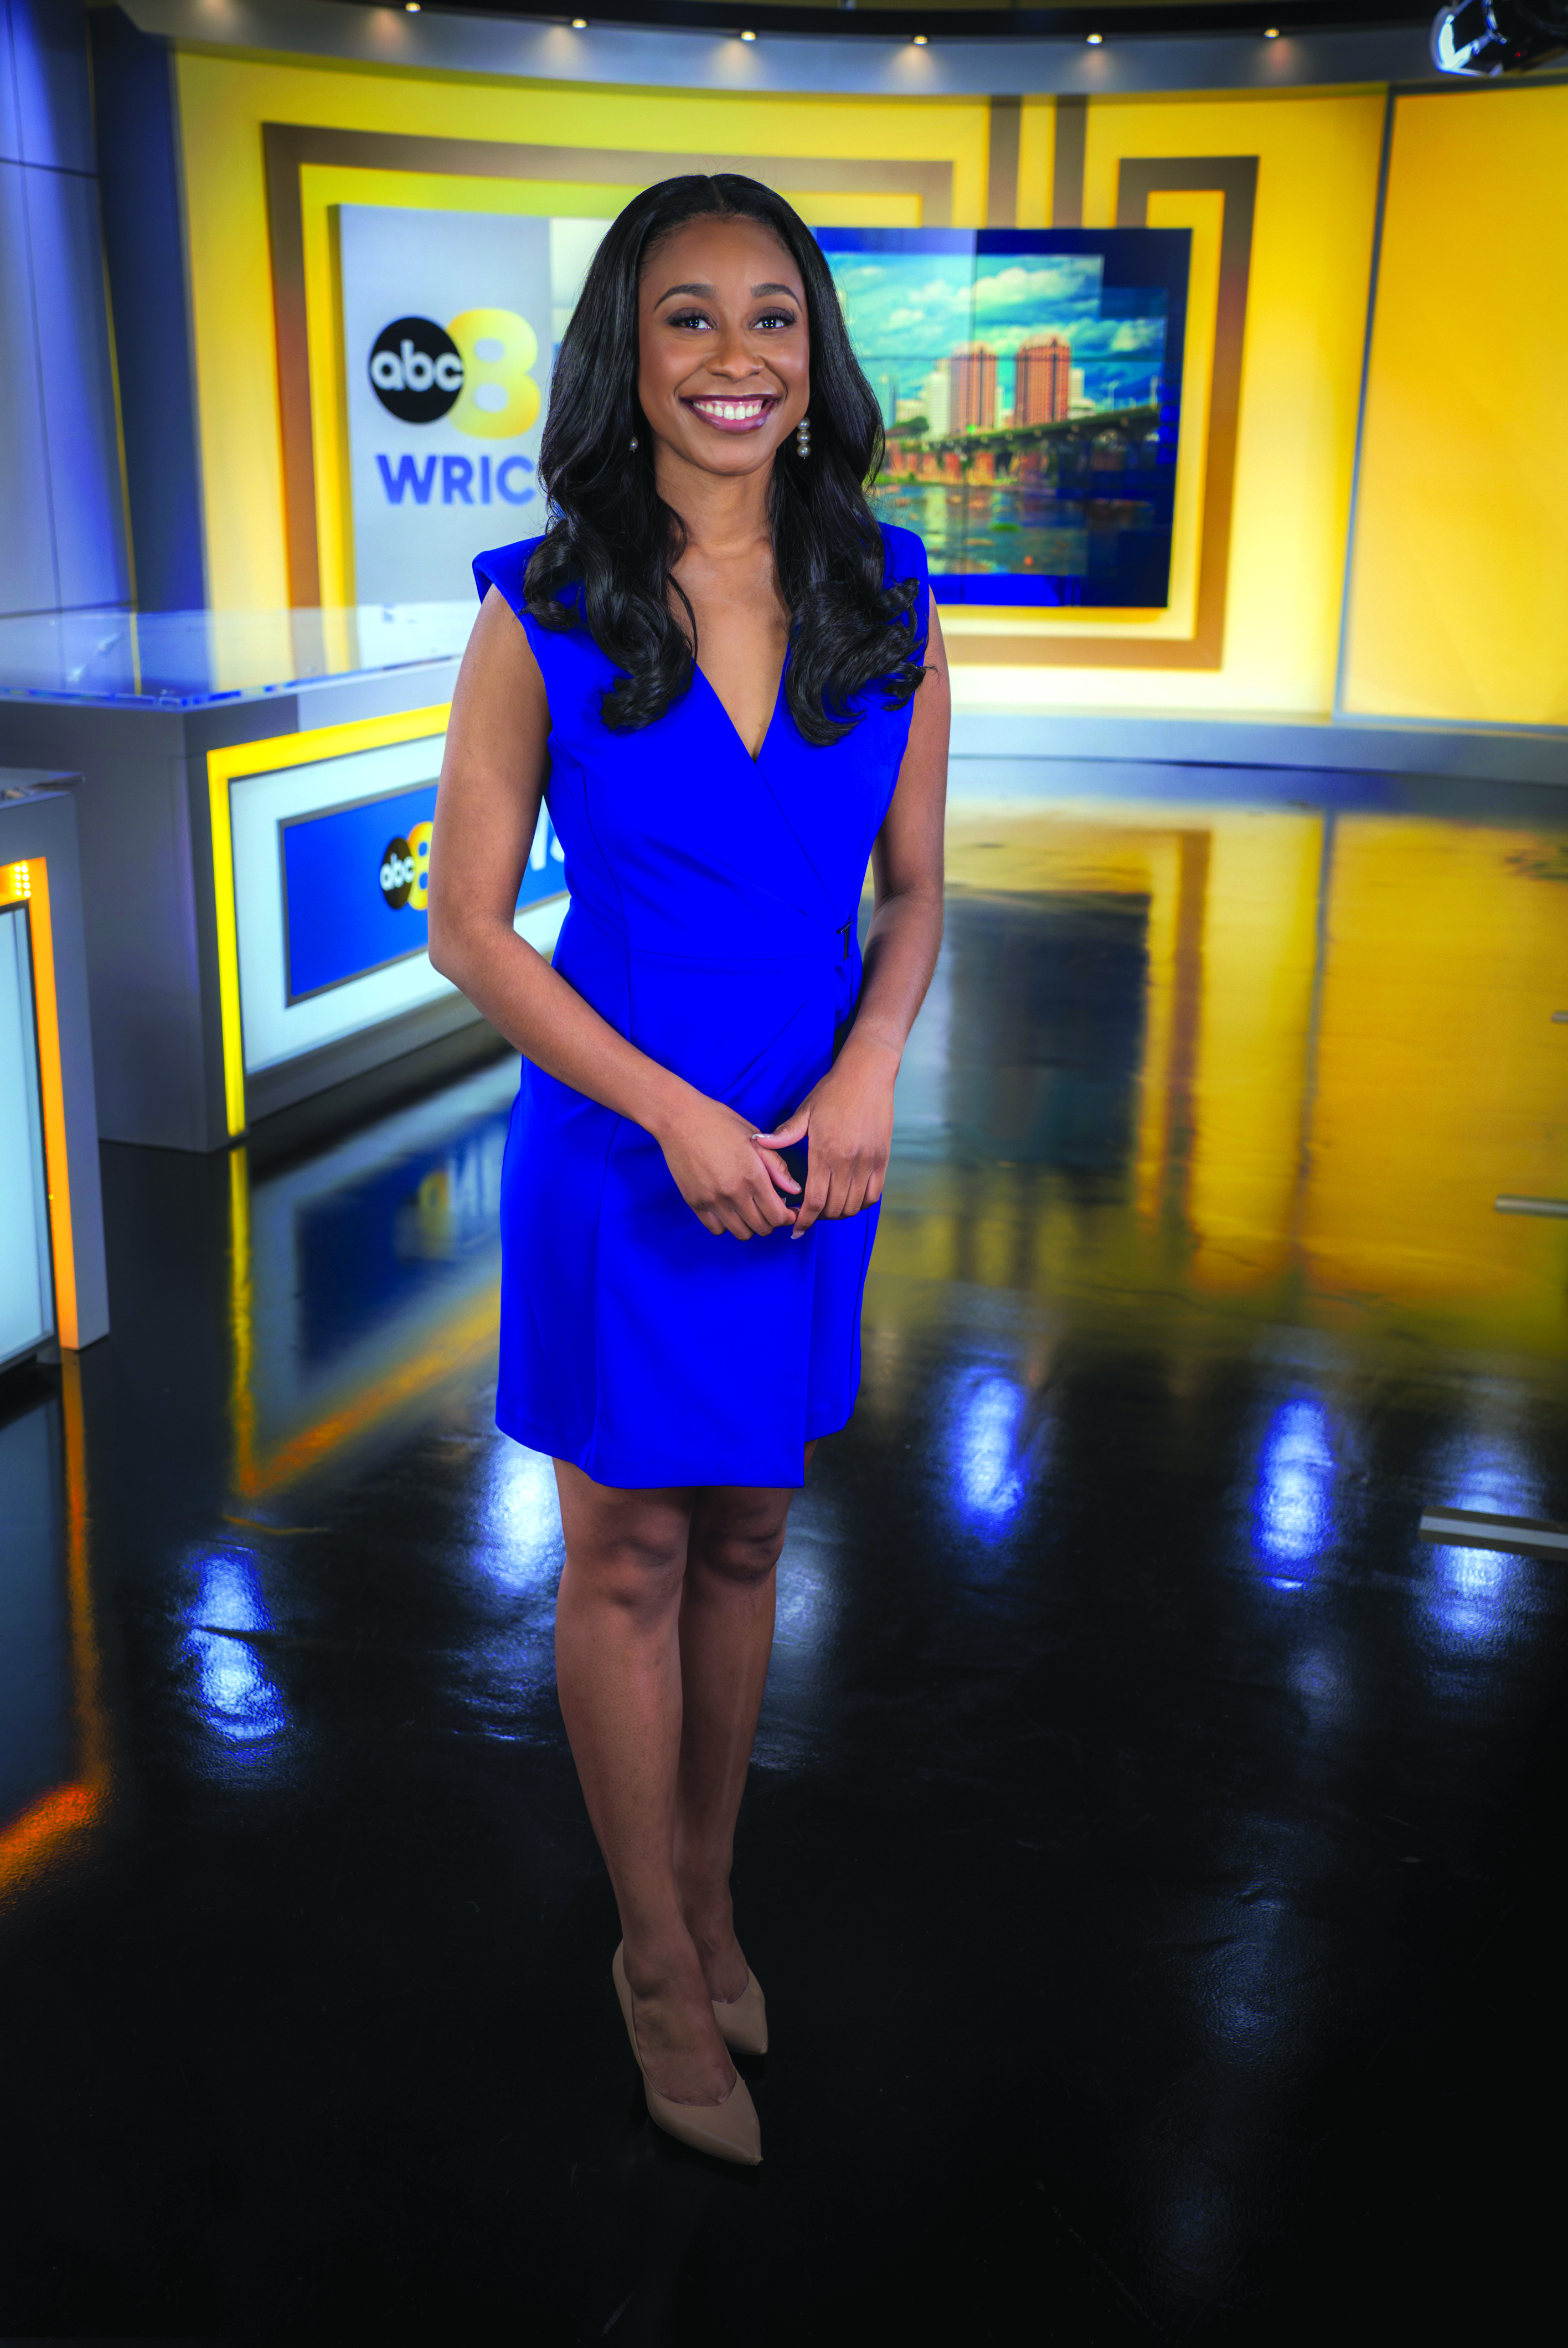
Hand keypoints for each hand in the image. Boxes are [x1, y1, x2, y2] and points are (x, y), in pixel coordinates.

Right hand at [655, 1089, 800, 1238]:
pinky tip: (729, 1209)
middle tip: (770, 1207)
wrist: (680, 1119)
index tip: (788, 1211)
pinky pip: (717, 1230)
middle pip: (762, 1228)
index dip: (788, 1217)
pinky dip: (727, 1225)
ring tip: (750, 1209)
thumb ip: (777, 1167)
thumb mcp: (755, 1139)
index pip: (778, 1216)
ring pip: (741, 1233)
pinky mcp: (695, 1203)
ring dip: (751, 1225)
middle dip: (772, 1221)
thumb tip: (795, 1190)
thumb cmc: (719, 1123)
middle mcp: (734, 1193)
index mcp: (753, 1176)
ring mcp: (712, 1201)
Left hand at [752, 1037, 896, 1238]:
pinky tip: (848, 1199)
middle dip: (818, 1218)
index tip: (796, 1230)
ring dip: (838, 1213)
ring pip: (853, 1206)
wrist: (867, 1075)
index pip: (813, 1201)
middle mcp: (847, 1161)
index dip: (804, 1221)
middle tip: (809, 1215)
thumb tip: (758, 1144)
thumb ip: (783, 1135)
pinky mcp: (882, 1160)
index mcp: (824, 1152)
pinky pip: (873, 1195)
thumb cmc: (833, 1092)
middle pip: (832, 1208)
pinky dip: (860, 1204)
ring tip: (827, 1208)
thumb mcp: (805, 1112)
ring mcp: (867, 1162)